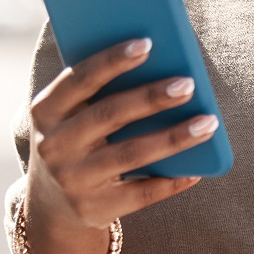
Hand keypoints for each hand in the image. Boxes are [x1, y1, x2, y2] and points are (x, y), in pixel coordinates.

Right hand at [23, 38, 215, 253]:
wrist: (51, 204)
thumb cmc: (76, 139)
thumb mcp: (71, 115)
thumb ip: (100, 91)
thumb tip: (161, 64)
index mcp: (46, 110)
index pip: (79, 79)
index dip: (112, 61)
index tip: (148, 43)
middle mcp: (54, 145)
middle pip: (109, 115)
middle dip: (151, 98)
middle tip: (188, 84)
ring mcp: (72, 180)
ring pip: (131, 154)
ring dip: (174, 137)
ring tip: (208, 122)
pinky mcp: (93, 210)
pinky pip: (141, 194)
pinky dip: (171, 181)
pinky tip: (198, 169)